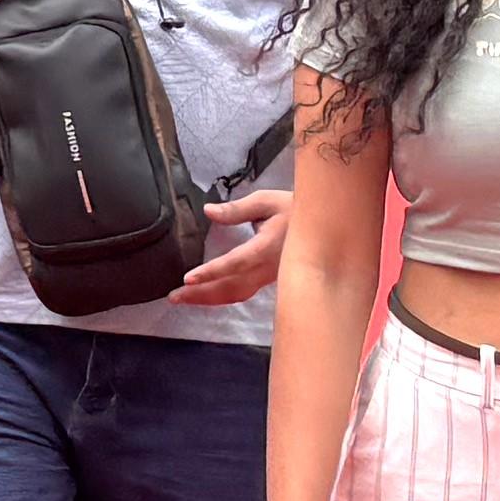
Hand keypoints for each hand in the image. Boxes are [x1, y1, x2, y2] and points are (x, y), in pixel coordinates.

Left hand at [168, 193, 293, 307]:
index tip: (188, 279)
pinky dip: (221, 297)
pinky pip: (242, 293)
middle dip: (202, 294)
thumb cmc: (296, 209)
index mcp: (268, 247)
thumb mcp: (267, 201)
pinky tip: (204, 296)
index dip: (212, 272)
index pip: (237, 263)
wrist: (325, 227)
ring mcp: (270, 278)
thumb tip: (208, 211)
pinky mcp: (269, 281)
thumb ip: (236, 209)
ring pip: (237, 294)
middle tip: (173, 297)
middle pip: (232, 287)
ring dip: (208, 299)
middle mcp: (269, 268)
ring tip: (182, 299)